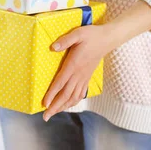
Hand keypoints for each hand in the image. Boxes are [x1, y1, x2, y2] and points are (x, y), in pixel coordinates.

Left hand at [42, 0, 150, 121]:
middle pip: (65, 94)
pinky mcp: (87, 77)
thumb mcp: (77, 33)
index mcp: (74, 65)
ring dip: (63, 106)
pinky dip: (73, 101)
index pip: (61, 82)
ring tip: (54, 113)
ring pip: (73, 96)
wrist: (107, 39)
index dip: (52, 94)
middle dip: (55, 107)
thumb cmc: (91, 35)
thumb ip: (65, 40)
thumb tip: (53, 47)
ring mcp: (84, 77)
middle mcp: (79, 74)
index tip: (44, 104)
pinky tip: (68, 105)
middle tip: (45, 117)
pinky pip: (80, 93)